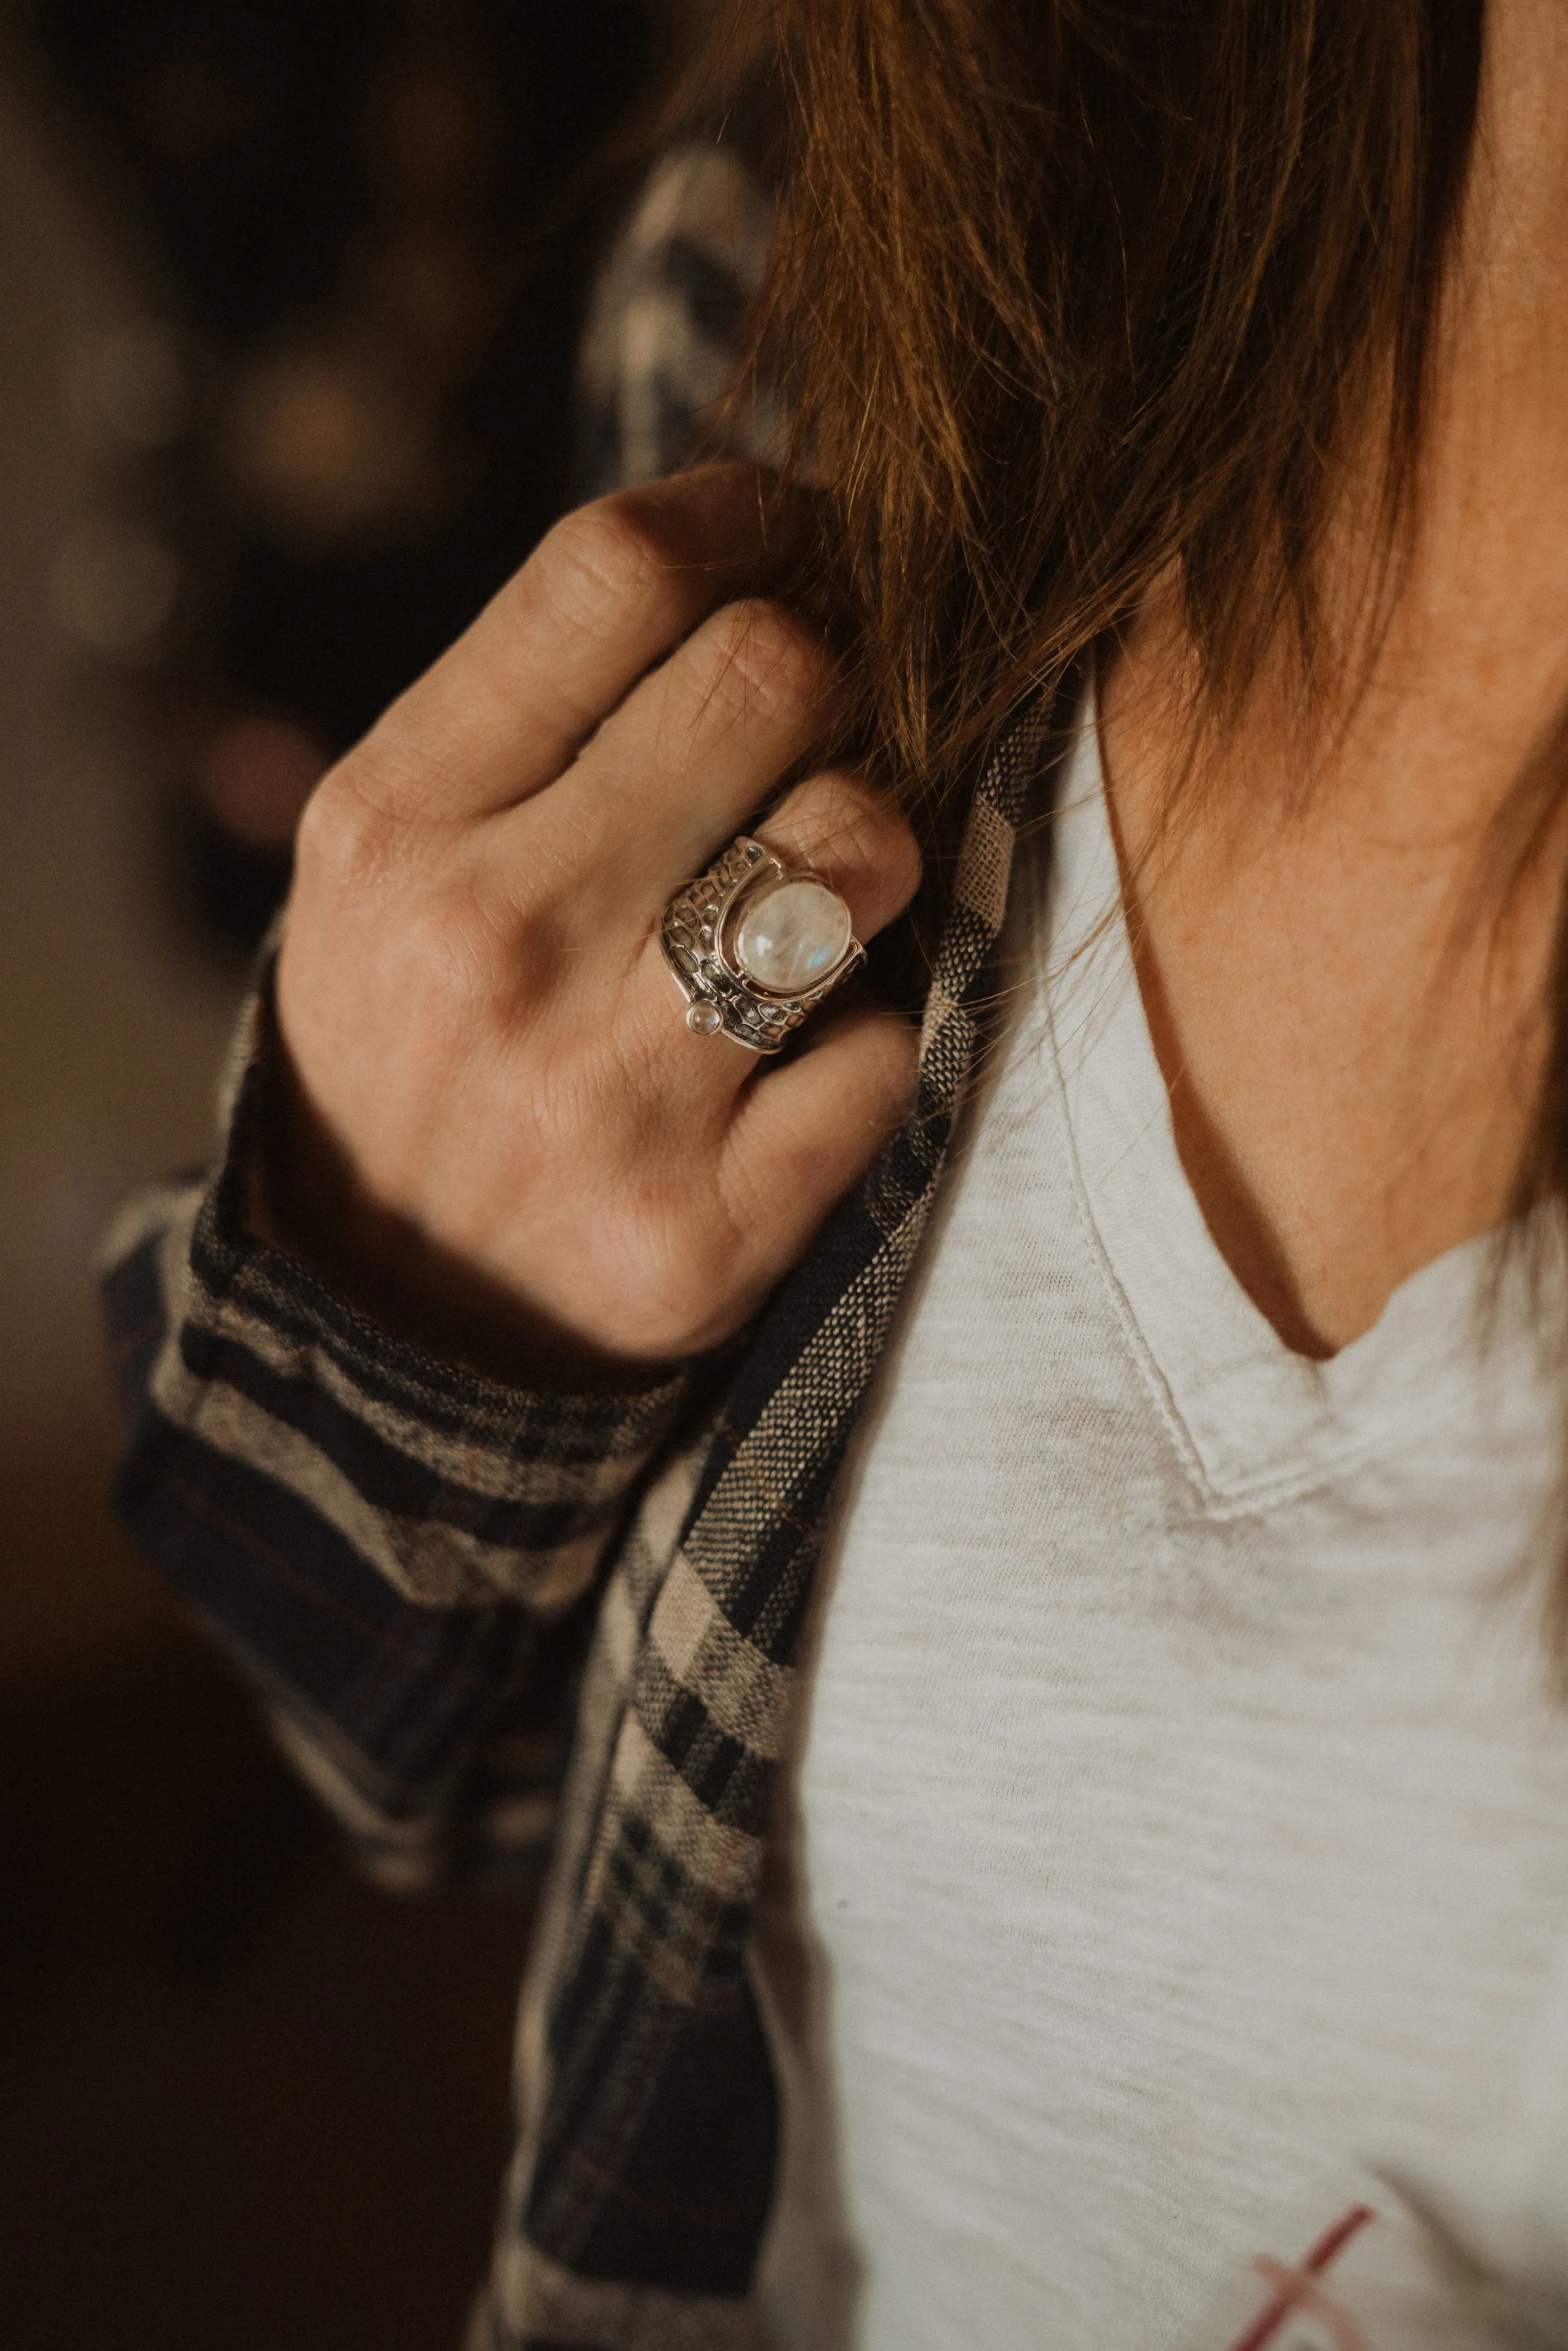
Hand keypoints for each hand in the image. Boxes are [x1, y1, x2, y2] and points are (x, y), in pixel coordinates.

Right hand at [265, 465, 921, 1382]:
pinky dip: (870, 1038)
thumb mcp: (389, 859)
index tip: (791, 531)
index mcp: (395, 826)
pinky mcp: (716, 1223)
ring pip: (861, 847)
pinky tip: (800, 1058)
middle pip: (770, 674)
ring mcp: (611, 1093)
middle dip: (825, 675)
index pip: (616, 571)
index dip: (748, 513)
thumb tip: (754, 538)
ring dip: (870, 849)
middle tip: (811, 730)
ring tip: (811, 897)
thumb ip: (534, 708)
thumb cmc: (413, 1039)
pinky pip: (893, 1045)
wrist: (385, 1315)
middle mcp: (496, 943)